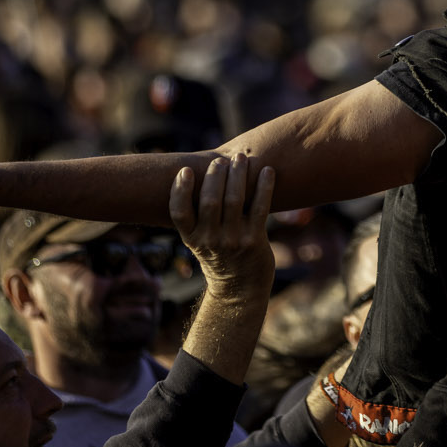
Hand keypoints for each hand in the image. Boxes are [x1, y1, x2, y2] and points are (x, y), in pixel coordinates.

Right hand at [170, 153, 277, 294]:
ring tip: (240, 158)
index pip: (179, 212)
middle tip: (220, 160)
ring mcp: (233, 241)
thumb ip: (197, 217)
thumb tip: (199, 175)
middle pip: (209, 201)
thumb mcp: (199, 241)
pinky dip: (264, 187)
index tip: (186, 170)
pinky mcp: (255, 240)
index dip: (180, 190)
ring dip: (238, 174)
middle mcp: (210, 241)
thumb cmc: (219, 256)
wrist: (240, 288)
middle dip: (215, 175)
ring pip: (234, 200)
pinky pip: (259, 207)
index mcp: (192, 239)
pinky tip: (267, 171)